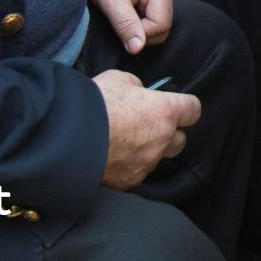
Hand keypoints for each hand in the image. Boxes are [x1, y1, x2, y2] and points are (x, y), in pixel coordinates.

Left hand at [87, 0, 174, 54]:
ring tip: (122, 16)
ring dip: (139, 28)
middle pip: (163, 28)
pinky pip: (153, 21)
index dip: (141, 34)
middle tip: (120, 22)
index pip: (161, 25)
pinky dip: (139, 24)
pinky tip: (127, 15)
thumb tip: (137, 48)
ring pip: (159, 27)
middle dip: (141, 33)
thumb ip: (125, 23)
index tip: (121, 27)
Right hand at [95, 69, 200, 189]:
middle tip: (147, 126)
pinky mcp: (129, 181)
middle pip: (180, 140)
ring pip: (156, 158)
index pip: (193, 110)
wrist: (67, 135)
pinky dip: (127, 166)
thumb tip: (139, 94)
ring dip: (147, 151)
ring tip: (122, 142)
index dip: (185, 107)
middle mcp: (162, 140)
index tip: (177, 106)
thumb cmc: (95, 102)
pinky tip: (110, 157)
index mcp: (165, 112)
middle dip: (169, 133)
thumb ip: (137, 88)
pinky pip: (135, 173)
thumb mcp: (119, 80)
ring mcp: (147, 163)